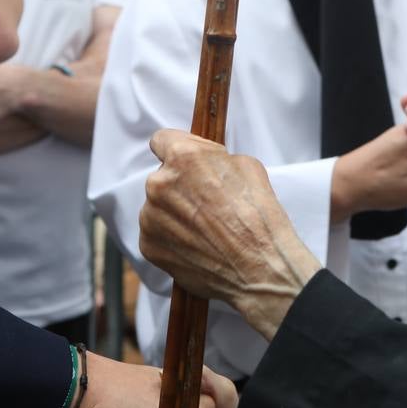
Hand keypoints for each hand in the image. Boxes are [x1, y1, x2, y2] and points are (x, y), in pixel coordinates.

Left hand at [141, 130, 321, 340]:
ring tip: (205, 229)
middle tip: (206, 203)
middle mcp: (159, 184)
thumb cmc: (257, 216)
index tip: (184, 162)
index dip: (176, 150)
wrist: (258, 267)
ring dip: (175, 213)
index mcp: (183, 157)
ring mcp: (150, 217)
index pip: (161, 140)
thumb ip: (215, 157)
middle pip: (163, 177)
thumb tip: (205, 161)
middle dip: (181, 186)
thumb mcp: (247, 165)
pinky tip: (197, 244)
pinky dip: (172, 237)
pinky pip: (156, 233)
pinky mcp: (149, 245)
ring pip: (158, 206)